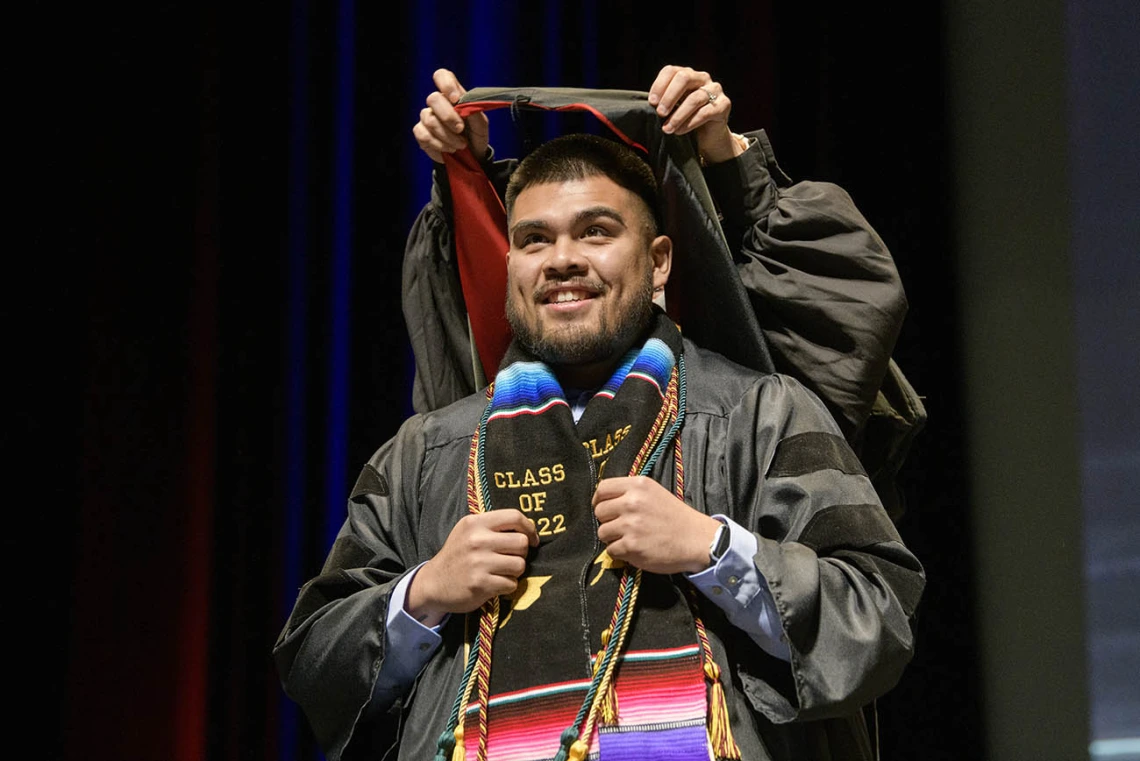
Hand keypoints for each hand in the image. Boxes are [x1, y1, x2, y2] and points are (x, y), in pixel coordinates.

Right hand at [406, 510, 538, 625]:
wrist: (433, 583)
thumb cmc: (457, 556)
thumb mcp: (468, 532)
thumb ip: (493, 527)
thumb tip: (528, 529)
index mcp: (475, 523)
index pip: (514, 516)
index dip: (529, 528)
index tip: (532, 539)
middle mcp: (477, 540)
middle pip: (521, 542)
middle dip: (522, 553)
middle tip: (510, 559)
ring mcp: (479, 562)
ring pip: (520, 565)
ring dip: (515, 572)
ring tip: (501, 572)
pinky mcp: (481, 584)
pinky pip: (511, 584)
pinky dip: (507, 586)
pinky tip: (494, 584)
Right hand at [411, 68, 489, 163]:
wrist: (471, 156)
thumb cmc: (475, 135)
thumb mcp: (481, 124)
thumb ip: (474, 111)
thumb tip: (462, 103)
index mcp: (453, 95)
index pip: (442, 76)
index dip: (446, 84)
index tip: (456, 99)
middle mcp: (437, 103)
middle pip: (433, 98)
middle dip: (448, 117)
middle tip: (460, 129)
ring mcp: (427, 117)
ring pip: (429, 120)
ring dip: (447, 136)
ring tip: (460, 145)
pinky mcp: (421, 133)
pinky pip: (424, 136)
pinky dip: (439, 145)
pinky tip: (449, 149)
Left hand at [593, 476, 720, 574]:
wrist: (697, 540)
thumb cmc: (675, 517)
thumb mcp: (654, 493)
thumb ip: (630, 493)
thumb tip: (603, 500)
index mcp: (638, 485)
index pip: (602, 488)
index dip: (599, 500)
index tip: (603, 508)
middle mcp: (632, 502)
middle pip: (599, 511)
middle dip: (607, 521)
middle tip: (622, 527)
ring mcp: (631, 525)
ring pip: (602, 532)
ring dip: (613, 538)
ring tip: (630, 538)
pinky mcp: (632, 546)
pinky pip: (611, 550)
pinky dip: (621, 552)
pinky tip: (636, 549)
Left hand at [648, 65, 747, 164]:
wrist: (708, 137)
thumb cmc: (686, 120)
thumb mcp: (673, 108)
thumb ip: (663, 102)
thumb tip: (649, 104)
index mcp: (687, 75)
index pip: (671, 71)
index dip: (659, 85)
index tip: (651, 102)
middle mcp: (702, 78)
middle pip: (684, 78)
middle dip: (669, 96)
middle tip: (660, 113)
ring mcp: (715, 90)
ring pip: (695, 98)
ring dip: (678, 115)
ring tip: (667, 128)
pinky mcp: (724, 105)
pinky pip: (705, 112)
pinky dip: (690, 123)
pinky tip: (679, 131)